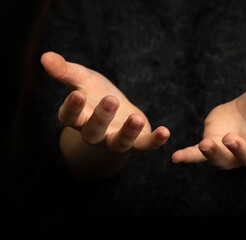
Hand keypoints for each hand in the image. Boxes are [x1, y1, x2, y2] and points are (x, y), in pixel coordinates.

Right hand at [41, 52, 169, 153]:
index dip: (72, 108)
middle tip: (111, 99)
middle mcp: (95, 134)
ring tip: (137, 118)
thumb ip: (66, 71)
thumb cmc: (96, 94)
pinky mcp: (137, 142)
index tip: (77, 93)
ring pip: (119, 143)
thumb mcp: (83, 79)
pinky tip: (165, 132)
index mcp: (79, 118)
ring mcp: (116, 140)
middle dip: (102, 117)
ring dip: (128, 132)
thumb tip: (44, 56)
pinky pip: (145, 146)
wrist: (118, 112)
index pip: (69, 117)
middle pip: (94, 132)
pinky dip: (155, 141)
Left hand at [172, 69, 245, 169]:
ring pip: (224, 160)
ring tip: (205, 144)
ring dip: (215, 154)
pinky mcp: (212, 146)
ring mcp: (230, 152)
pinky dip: (189, 157)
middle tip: (231, 139)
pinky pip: (200, 155)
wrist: (243, 110)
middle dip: (240, 149)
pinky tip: (176, 158)